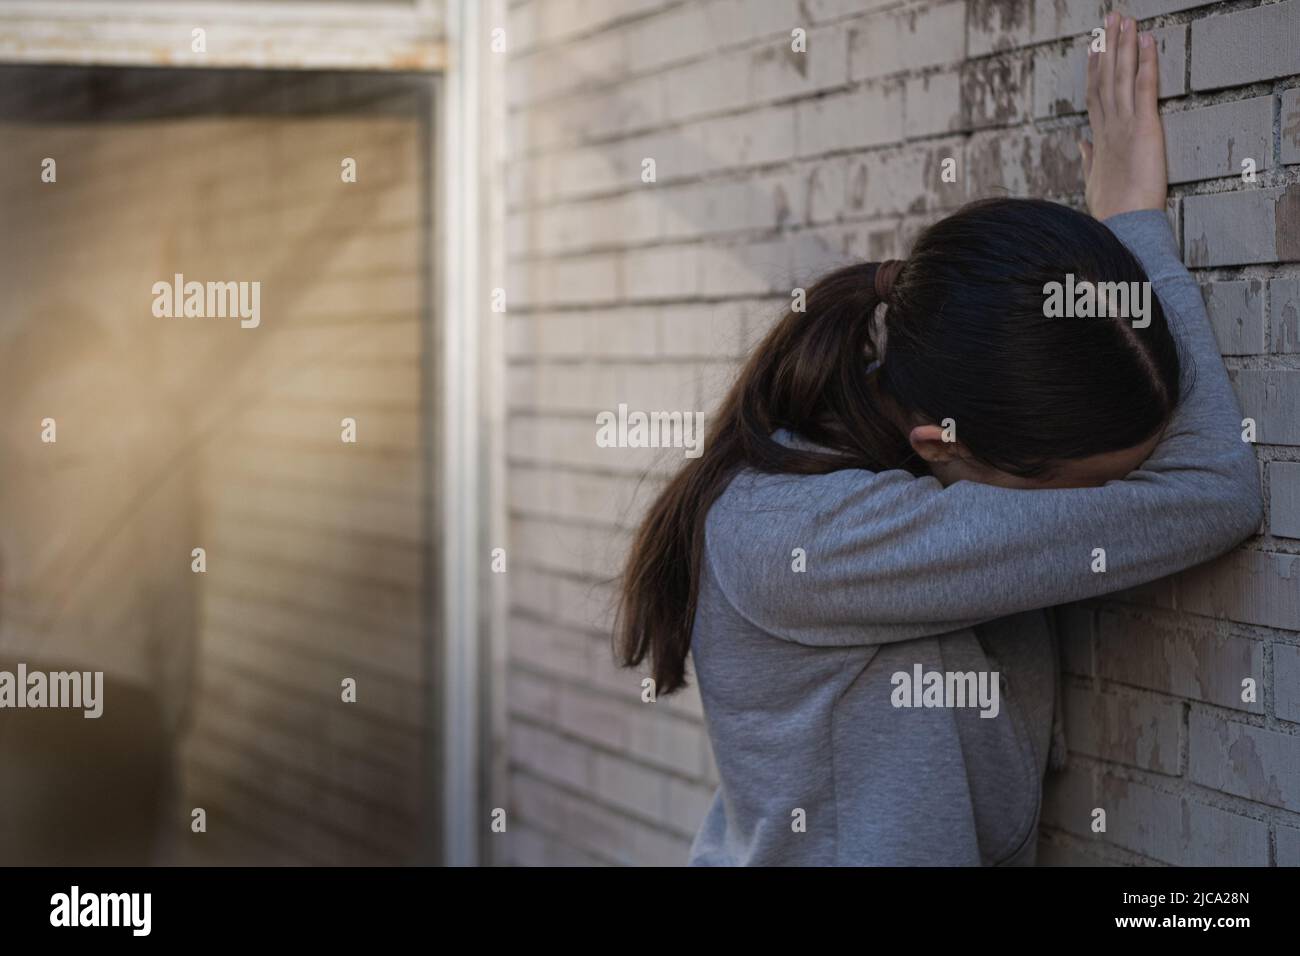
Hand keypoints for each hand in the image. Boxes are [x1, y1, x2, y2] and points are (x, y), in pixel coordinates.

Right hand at [1080, 13, 1166, 220]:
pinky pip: (1144, 88)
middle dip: (1107, 47)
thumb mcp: (1095, 183)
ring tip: (1123, 20)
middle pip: (1105, 79)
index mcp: (1099, 140)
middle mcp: (1108, 127)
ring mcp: (1124, 126)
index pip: (1095, 97)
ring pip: (1121, 77)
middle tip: (1109, 20)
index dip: (1094, 71)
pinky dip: (1145, 63)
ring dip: (1122, 46)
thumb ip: (1089, 160)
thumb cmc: (1110, 212)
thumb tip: (1081, 144)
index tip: (1093, 49)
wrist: (1122, 226)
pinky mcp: (1144, 128)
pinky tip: (1146, 41)